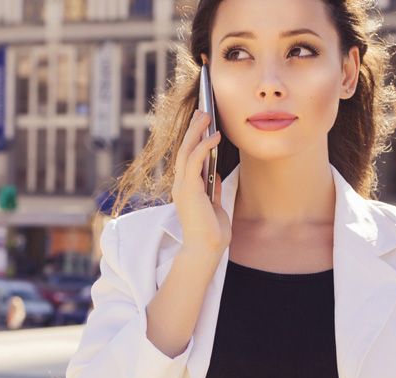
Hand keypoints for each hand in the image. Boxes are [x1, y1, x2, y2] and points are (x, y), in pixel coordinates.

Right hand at [171, 109, 229, 254]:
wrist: (206, 249)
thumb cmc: (211, 233)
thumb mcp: (214, 205)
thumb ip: (212, 188)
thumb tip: (215, 172)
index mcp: (186, 189)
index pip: (187, 159)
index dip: (194, 140)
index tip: (201, 124)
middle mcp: (181, 186)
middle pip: (184, 150)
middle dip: (193, 129)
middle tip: (202, 111)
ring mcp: (183, 187)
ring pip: (186, 151)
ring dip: (197, 132)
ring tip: (207, 115)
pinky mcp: (189, 189)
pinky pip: (194, 161)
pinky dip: (204, 146)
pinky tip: (215, 136)